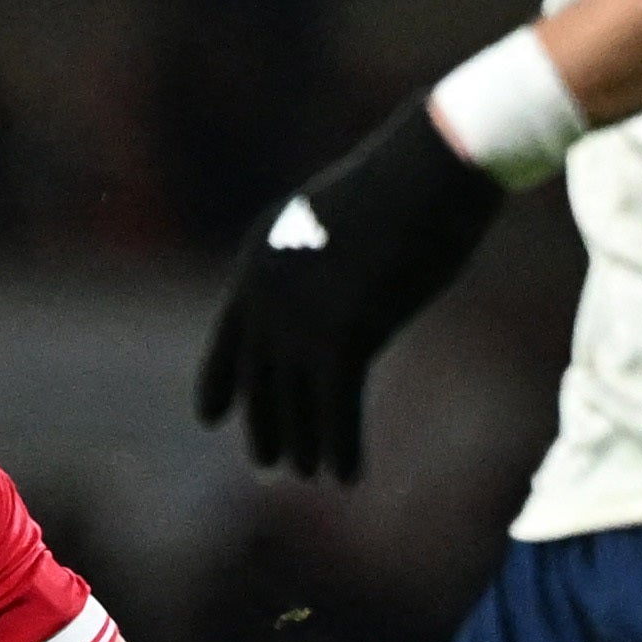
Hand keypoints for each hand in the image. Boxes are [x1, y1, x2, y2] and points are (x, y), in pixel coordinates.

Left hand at [187, 103, 508, 483]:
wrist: (432, 165)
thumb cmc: (405, 181)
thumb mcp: (344, 220)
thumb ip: (326, 263)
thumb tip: (331, 298)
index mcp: (261, 257)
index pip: (229, 337)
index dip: (219, 381)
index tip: (209, 418)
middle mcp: (268, 292)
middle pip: (261, 379)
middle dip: (265, 426)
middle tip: (269, 464)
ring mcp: (301, 318)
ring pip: (297, 401)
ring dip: (305, 444)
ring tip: (311, 475)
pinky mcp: (343, 337)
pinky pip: (337, 410)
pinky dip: (342, 447)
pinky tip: (348, 476)